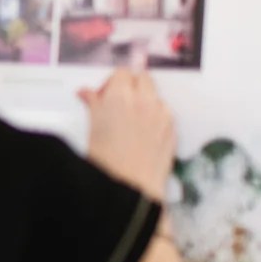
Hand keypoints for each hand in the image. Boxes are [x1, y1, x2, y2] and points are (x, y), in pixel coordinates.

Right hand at [78, 63, 175, 198]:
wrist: (130, 188)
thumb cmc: (106, 164)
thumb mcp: (91, 130)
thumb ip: (93, 106)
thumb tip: (87, 94)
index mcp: (119, 97)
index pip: (120, 74)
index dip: (111, 83)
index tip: (104, 95)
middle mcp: (143, 100)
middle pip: (142, 77)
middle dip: (131, 85)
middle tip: (119, 102)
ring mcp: (161, 114)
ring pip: (155, 94)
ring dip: (145, 100)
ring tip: (131, 120)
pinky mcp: (173, 128)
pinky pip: (165, 112)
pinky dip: (155, 116)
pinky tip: (143, 133)